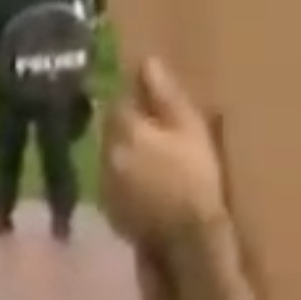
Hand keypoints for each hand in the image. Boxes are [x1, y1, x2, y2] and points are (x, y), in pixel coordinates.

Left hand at [99, 57, 229, 247]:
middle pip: (112, 129)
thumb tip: (147, 62)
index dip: (137, 101)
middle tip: (158, 133)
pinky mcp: (108, 209)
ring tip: (155, 161)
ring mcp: (104, 183)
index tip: (155, 105)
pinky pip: (114, 183)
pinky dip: (126, 179)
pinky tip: (148, 187)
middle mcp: (106, 153)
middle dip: (129, 126)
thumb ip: (165, 95)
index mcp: (125, 130)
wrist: (189, 236)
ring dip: (126, 153)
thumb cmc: (196, 177)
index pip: (120, 101)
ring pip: (111, 156)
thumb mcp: (190, 130)